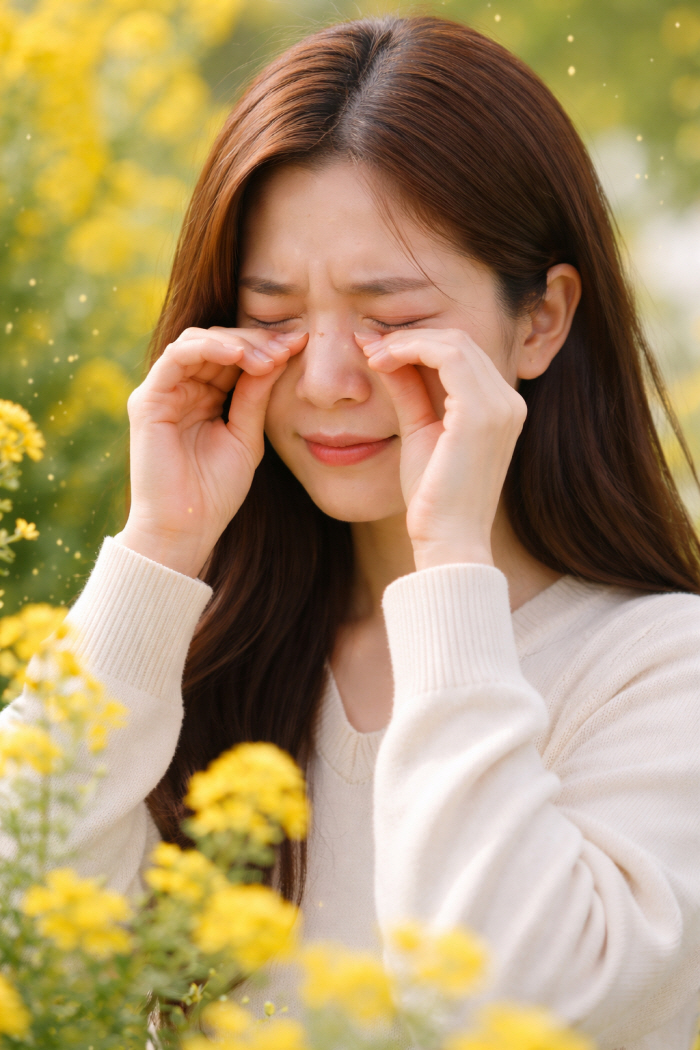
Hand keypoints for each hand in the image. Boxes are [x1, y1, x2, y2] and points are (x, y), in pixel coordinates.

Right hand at [121, 326, 306, 576]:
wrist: (186, 529)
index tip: (301, 346)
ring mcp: (162, 392)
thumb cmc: (215, 492)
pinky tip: (238, 356)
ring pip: (197, 342)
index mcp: (205, 397)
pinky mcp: (147, 400)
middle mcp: (181, 389)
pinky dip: (208, 349)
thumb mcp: (247, 436)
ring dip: (236, 344)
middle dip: (255, 342)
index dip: (266, 348)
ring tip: (267, 357)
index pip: (233, 356)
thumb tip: (278, 355)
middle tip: (288, 349)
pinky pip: (176, 357)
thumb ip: (256, 396)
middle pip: (217, 342)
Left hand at [357, 329, 525, 570]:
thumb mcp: (419, 431)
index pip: (462, 354)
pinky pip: (448, 356)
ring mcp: (500, 406)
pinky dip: (412, 349)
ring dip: (407, 341)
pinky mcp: (480, 413)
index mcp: (500, 408)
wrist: (447, 540)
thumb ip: (409, 391)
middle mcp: (508, 402)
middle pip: (460, 341)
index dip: (418, 343)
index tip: (376, 350)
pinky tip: (382, 362)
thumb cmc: (433, 498)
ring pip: (454, 342)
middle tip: (369, 346)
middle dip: (410, 337)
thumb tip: (383, 354)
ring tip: (373, 354)